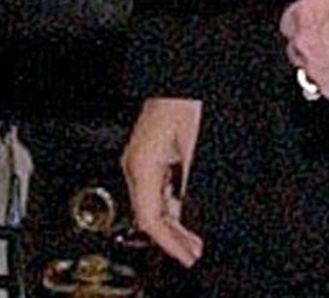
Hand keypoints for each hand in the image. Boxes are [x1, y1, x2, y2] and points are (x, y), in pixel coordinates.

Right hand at [121, 96, 204, 267]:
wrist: (182, 70)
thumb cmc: (186, 99)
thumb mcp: (194, 149)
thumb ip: (189, 189)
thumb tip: (191, 218)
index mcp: (140, 164)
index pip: (149, 219)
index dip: (169, 244)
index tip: (188, 257)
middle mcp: (134, 162)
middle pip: (148, 214)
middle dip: (172, 238)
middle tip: (193, 253)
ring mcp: (140, 156)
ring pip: (152, 202)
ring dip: (173, 222)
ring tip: (193, 238)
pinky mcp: (149, 149)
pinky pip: (157, 186)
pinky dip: (172, 203)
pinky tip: (187, 210)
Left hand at [281, 0, 328, 106]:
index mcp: (305, 14)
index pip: (289, 22)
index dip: (305, 24)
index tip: (317, 25)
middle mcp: (304, 44)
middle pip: (296, 49)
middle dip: (311, 47)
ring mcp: (316, 71)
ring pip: (308, 73)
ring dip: (321, 68)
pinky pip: (327, 90)